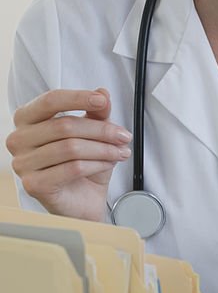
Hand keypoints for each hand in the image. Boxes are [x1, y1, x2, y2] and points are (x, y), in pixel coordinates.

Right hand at [6, 88, 131, 221]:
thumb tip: (103, 93)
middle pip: (64, 126)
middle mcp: (18, 139)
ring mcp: (22, 163)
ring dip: (103, 149)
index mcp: (27, 118)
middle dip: (101, 130)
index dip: (78, 98)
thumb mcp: (93, 133)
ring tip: (120, 152)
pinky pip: (72, 169)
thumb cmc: (82, 163)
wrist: (83, 200)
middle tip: (124, 136)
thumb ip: (96, 113)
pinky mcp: (33, 185)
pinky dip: (96, 164)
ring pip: (71, 148)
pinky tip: (108, 164)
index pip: (50, 100)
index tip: (102, 101)